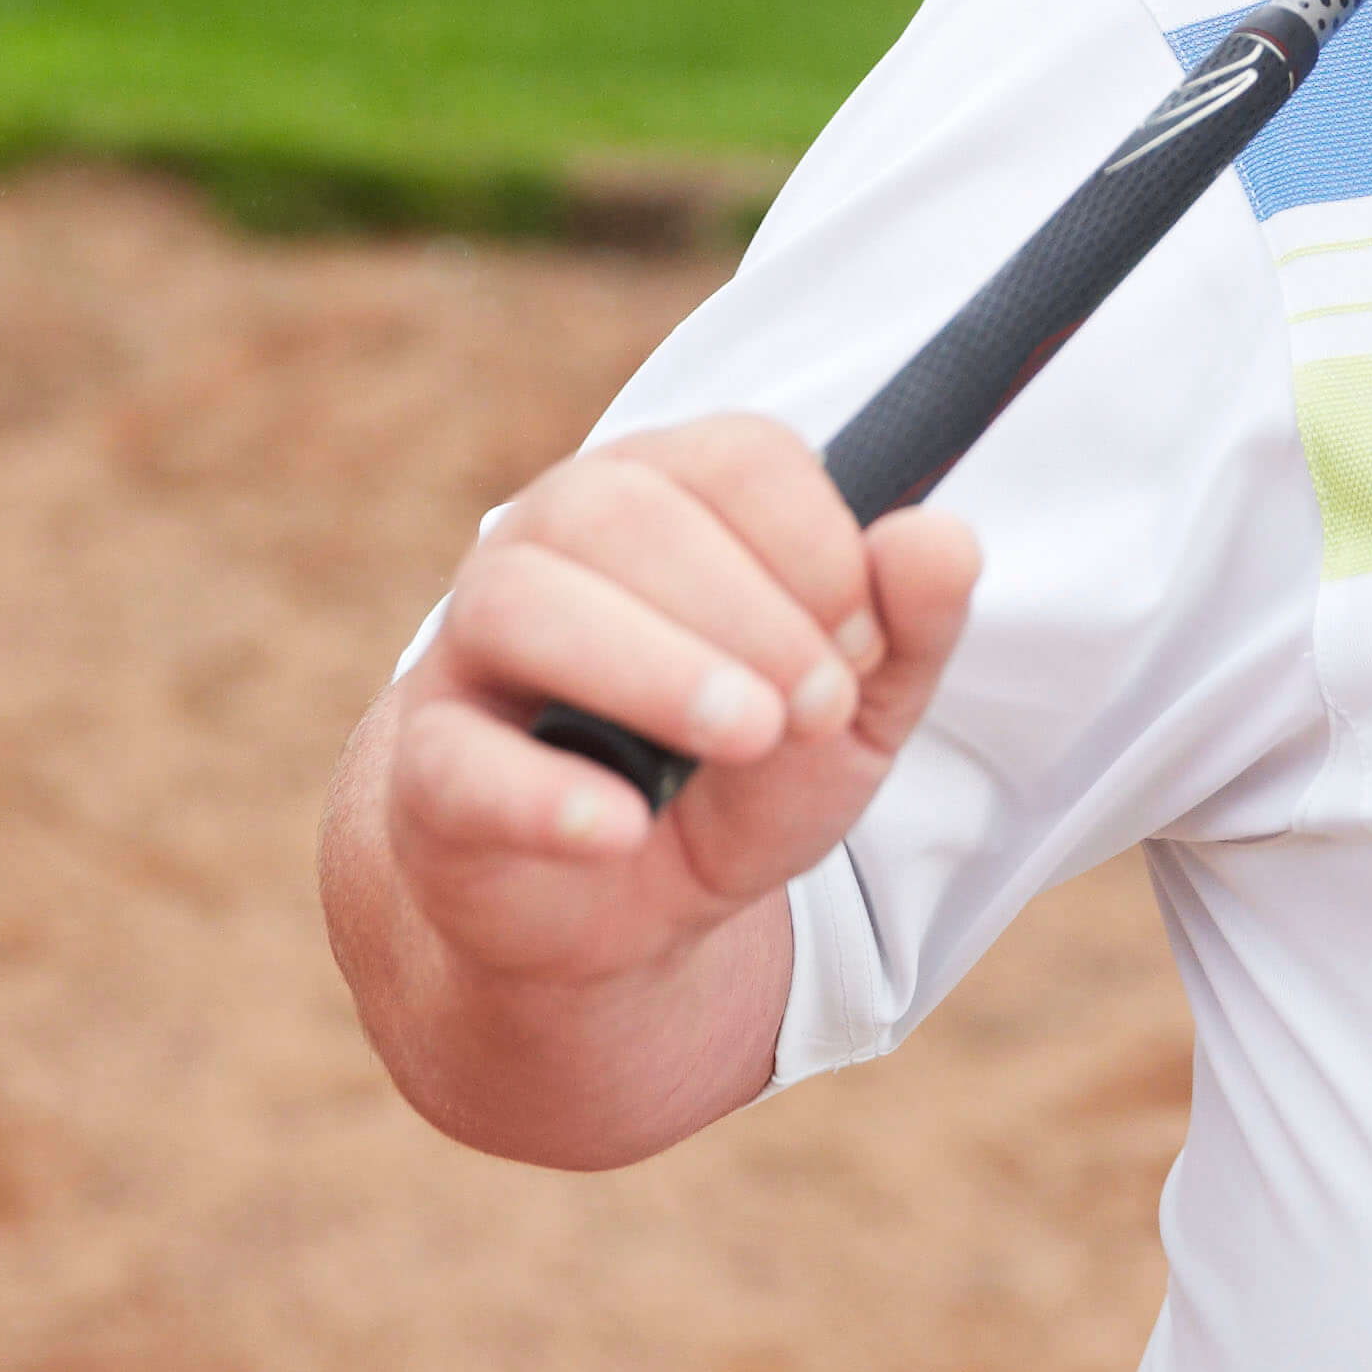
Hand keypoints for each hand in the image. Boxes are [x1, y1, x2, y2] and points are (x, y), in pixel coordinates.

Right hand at [373, 414, 982, 993]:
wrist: (624, 914)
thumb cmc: (735, 776)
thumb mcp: (851, 714)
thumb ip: (908, 625)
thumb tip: (941, 537)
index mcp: (665, 496)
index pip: (734, 457)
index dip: (814, 543)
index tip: (863, 646)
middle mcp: (552, 541)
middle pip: (622, 510)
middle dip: (744, 607)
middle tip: (816, 707)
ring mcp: (475, 651)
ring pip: (524, 602)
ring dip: (652, 665)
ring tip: (747, 736)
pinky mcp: (429, 770)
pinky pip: (455, 758)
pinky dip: (542, 791)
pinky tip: (620, 825)